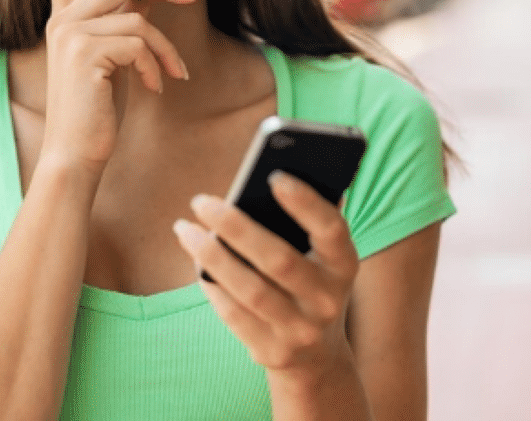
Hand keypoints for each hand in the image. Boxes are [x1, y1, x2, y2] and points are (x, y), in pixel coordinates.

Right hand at [40, 0, 200, 175]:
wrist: (77, 154)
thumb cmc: (97, 112)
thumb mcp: (112, 62)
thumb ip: (120, 28)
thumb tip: (145, 6)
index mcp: (65, 18)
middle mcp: (61, 20)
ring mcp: (69, 33)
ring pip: (137, 14)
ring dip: (165, 47)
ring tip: (172, 74)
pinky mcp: (84, 50)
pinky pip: (138, 39)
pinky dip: (156, 63)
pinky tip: (154, 86)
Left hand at [173, 173, 359, 377]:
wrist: (316, 356)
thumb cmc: (309, 282)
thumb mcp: (322, 256)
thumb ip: (307, 219)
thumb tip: (276, 174)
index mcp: (344, 265)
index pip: (331, 229)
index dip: (305, 203)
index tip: (273, 176)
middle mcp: (328, 300)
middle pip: (279, 260)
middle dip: (236, 227)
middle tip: (201, 201)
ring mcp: (302, 331)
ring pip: (250, 290)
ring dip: (212, 256)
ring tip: (185, 228)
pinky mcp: (273, 353)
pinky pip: (235, 317)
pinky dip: (213, 287)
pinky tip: (196, 262)